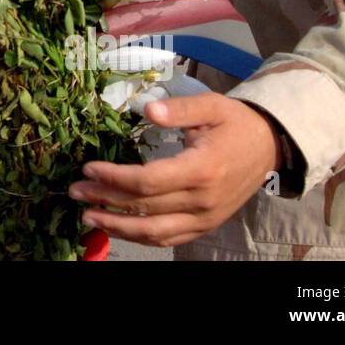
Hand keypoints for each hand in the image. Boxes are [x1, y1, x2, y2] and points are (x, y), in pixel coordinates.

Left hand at [68, 93, 280, 246]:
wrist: (269, 147)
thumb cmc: (235, 123)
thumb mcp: (211, 106)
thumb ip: (179, 109)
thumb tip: (147, 110)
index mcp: (202, 169)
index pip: (148, 182)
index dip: (115, 178)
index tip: (89, 168)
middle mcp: (203, 200)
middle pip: (145, 208)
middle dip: (106, 200)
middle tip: (76, 191)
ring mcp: (205, 218)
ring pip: (154, 231)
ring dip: (118, 226)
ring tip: (88, 215)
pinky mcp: (205, 225)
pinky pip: (169, 238)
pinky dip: (140, 237)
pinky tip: (117, 227)